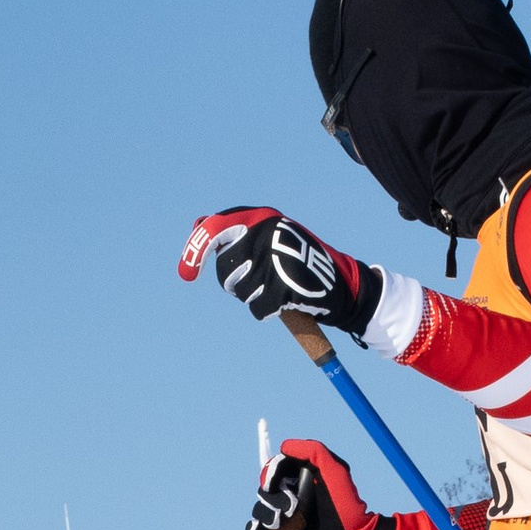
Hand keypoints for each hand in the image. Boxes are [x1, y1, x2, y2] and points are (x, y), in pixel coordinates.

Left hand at [187, 209, 380, 337]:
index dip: (195, 250)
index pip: (215, 228)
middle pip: (224, 267)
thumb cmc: (301, 264)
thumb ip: (239, 231)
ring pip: (239, 289)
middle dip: (233, 282)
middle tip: (254, 284)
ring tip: (276, 289)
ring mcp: (276, 258)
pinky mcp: (285, 285)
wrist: (344, 287)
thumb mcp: (271, 237)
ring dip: (253, 296)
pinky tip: (284, 304)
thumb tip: (198, 225)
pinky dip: (267, 312)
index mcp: (262, 218)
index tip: (186, 275)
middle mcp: (267, 233)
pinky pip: (257, 308)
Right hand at [245, 443, 390, 529]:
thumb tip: (284, 447)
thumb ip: (313, 451)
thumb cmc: (345, 506)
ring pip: (260, 509)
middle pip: (265, 489)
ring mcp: (285, 518)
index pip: (276, 469)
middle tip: (290, 508)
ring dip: (265, 513)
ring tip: (280, 522)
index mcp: (302, 479)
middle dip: (272, 497)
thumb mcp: (335, 471)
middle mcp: (292, 496)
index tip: (273, 482)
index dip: (271, 472)